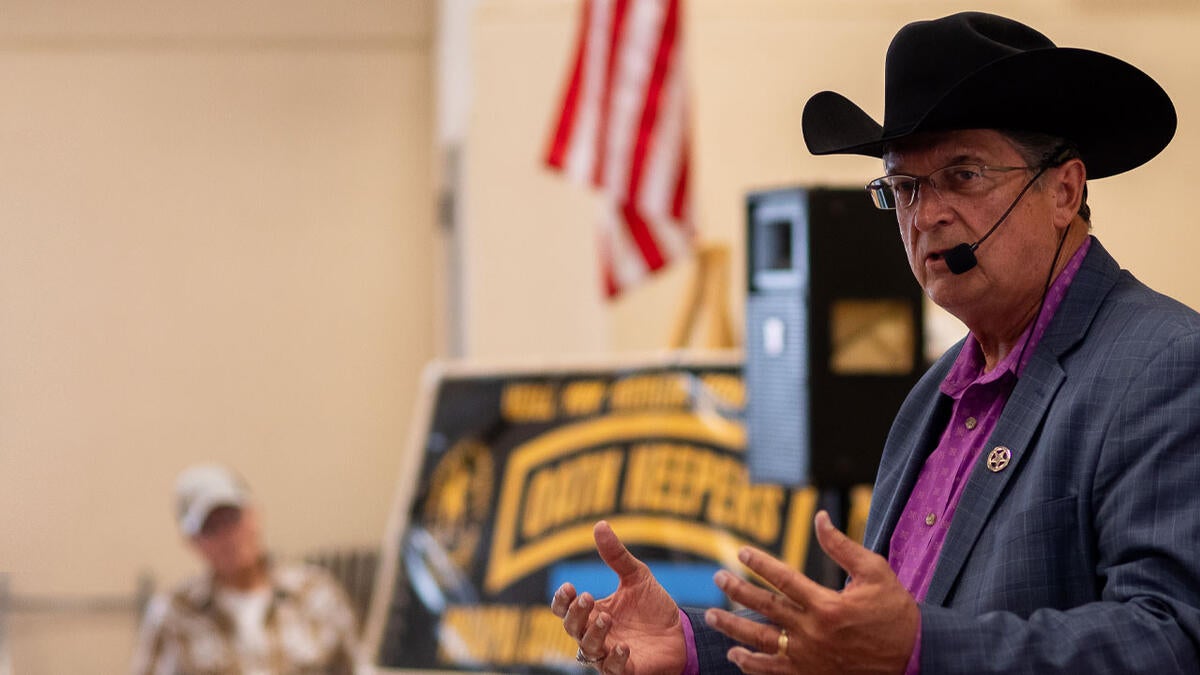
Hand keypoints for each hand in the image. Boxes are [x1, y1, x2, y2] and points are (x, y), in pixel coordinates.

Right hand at [550, 521, 686, 673]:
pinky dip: (615, 659)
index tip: (569, 587)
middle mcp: (596, 634)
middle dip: (576, 614)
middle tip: (588, 598)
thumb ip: (616, 555)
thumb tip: (600, 525)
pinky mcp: (626, 669)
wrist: (683, 633)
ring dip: (593, 634)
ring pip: (588, 650)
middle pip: (572, 628)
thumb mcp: (637, 576)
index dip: (561, 600)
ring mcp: (609, 654)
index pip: (565, 609)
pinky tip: (624, 646)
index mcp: (594, 612)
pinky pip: (612, 669)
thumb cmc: (654, 607)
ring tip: (606, 619)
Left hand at [705, 510, 917, 673]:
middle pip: (764, 608)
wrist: (911, 659)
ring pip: (760, 640)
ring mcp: (807, 657)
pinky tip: (734, 655)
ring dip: (733, 627)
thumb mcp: (875, 572)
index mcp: (826, 604)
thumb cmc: (894, 613)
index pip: (783, 579)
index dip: (760, 564)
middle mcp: (812, 631)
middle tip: (718, 578)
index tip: (741, 552)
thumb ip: (842, 546)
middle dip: (737, 591)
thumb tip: (819, 518)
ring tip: (711, 615)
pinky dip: (750, 665)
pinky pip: (771, 671)